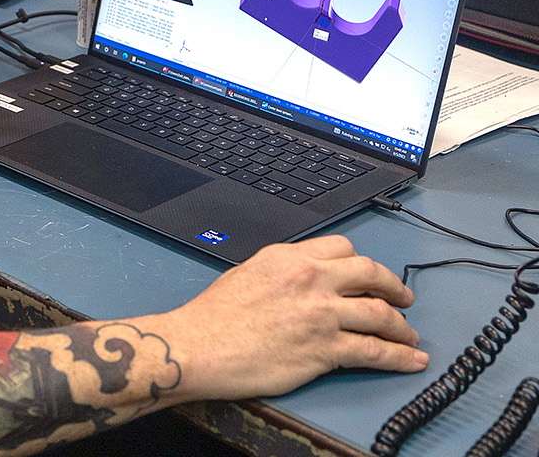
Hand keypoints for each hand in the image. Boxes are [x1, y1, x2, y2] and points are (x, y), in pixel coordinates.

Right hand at [144, 235, 426, 403]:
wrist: (198, 346)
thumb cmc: (211, 317)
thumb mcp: (245, 274)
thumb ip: (280, 273)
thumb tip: (299, 283)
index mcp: (288, 257)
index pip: (342, 249)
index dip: (362, 264)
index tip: (369, 276)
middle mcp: (310, 279)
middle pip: (371, 274)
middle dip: (395, 287)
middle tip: (403, 299)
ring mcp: (321, 314)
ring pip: (380, 314)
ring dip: (402, 327)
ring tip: (409, 335)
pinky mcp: (325, 348)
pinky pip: (374, 351)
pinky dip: (400, 357)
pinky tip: (412, 360)